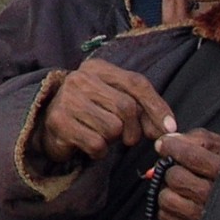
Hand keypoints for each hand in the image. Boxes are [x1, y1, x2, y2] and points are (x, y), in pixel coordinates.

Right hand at [35, 58, 175, 165]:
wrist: (49, 123)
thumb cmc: (91, 111)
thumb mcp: (116, 101)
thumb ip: (143, 109)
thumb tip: (168, 129)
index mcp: (97, 68)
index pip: (136, 83)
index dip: (157, 107)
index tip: (170, 129)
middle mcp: (80, 79)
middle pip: (126, 107)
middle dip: (134, 130)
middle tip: (128, 139)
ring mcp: (67, 99)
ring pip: (112, 128)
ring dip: (113, 140)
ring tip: (101, 135)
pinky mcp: (59, 122)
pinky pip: (97, 144)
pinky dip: (99, 152)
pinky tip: (89, 144)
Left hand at [156, 129, 219, 219]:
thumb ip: (197, 139)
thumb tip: (165, 141)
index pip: (188, 155)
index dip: (171, 147)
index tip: (164, 145)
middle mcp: (215, 197)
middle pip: (174, 177)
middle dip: (174, 170)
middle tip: (182, 172)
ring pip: (166, 198)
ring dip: (170, 191)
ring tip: (184, 190)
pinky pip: (165, 217)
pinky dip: (169, 209)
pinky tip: (184, 205)